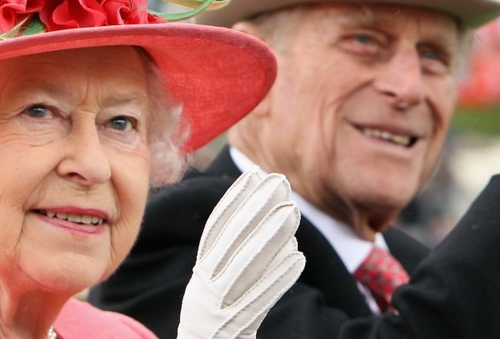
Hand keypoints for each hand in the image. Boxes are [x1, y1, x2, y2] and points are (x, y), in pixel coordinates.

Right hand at [177, 168, 305, 338]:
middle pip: (231, 241)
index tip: (253, 175)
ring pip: (246, 265)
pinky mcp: (234, 326)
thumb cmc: (219, 325)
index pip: (216, 230)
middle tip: (280, 182)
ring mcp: (218, 306)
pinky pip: (259, 299)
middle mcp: (204, 287)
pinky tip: (298, 257)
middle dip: (256, 208)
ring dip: (271, 235)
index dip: (234, 200)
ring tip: (293, 212)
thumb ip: (231, 260)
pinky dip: (278, 277)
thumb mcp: (215, 289)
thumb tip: (261, 219)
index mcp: (201, 274)